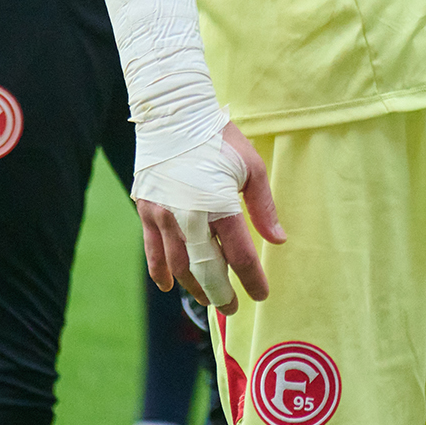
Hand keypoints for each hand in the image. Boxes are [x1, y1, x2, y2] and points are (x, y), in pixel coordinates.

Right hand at [136, 121, 283, 312]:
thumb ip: (263, 207)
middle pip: (207, 269)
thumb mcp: (251, 167)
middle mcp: (189, 216)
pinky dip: (160, 271)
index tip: (261, 294)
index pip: (240, 256)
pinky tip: (169, 285)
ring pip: (180, 265)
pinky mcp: (147, 211)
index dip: (252, 280)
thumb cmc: (219, 139)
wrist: (173, 116)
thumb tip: (278, 240)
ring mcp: (164, 216)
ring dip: (195, 286)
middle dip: (222, 293)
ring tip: (207, 298)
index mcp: (220, 205)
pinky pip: (153, 250)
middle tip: (232, 308)